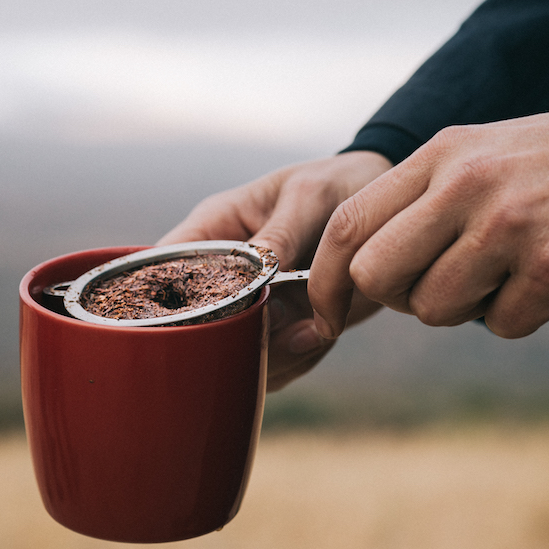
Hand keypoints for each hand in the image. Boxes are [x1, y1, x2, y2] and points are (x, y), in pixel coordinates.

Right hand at [157, 151, 390, 389]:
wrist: (386, 210)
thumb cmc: (336, 184)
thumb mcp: (307, 198)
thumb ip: (280, 238)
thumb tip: (257, 287)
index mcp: (213, 231)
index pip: (162, 270)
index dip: (163, 302)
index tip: (206, 320)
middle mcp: (224, 274)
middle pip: (195, 325)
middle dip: (233, 339)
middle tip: (279, 328)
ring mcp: (252, 306)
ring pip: (234, 352)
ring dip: (272, 354)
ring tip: (311, 329)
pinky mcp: (281, 328)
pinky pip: (275, 364)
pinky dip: (297, 359)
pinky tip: (320, 333)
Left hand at [309, 100, 548, 338]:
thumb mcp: (480, 156)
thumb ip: (420, 202)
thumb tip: (365, 267)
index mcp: (441, 154)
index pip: (348, 224)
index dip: (326, 279)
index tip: (327, 312)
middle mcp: (466, 183)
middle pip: (376, 276)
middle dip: (398, 298)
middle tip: (439, 286)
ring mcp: (511, 222)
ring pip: (434, 310)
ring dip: (465, 307)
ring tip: (506, 272)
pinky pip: (501, 325)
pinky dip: (519, 314)